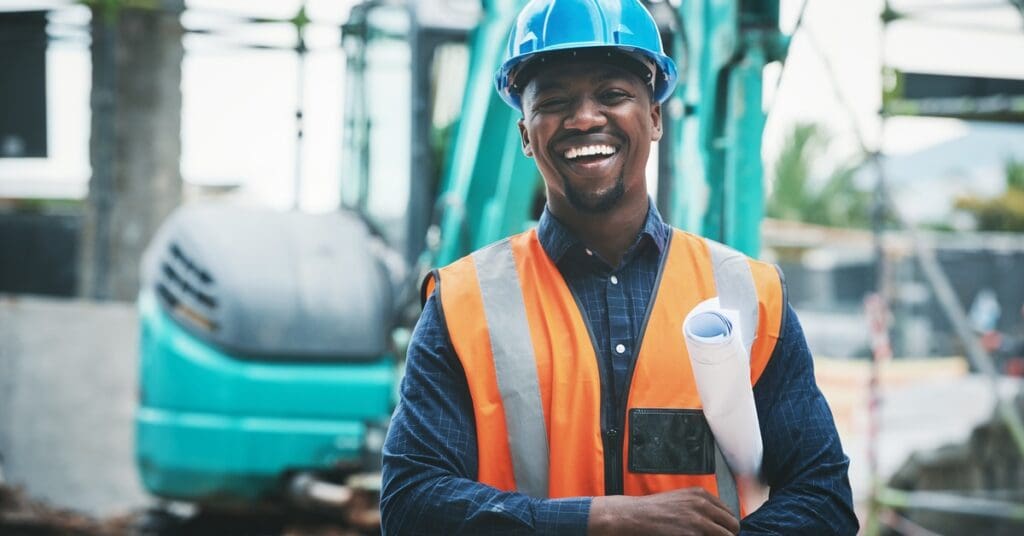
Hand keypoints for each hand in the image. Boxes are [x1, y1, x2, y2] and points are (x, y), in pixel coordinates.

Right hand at [588, 487, 739, 535]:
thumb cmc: (654, 510)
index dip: (725, 526)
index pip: (729, 513)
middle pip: (733, 526)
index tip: (717, 532)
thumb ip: (700, 506)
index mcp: (701, 494)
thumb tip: (719, 520)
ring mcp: (698, 520)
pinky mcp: (692, 535)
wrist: (633, 516)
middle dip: (727, 535)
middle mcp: (703, 505)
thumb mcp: (681, 499)